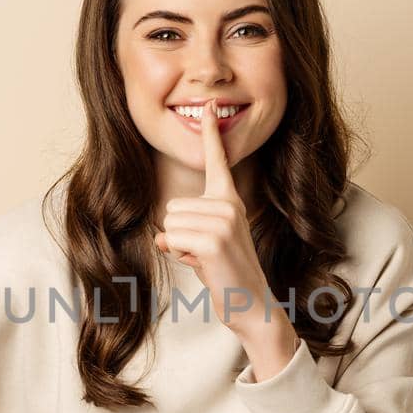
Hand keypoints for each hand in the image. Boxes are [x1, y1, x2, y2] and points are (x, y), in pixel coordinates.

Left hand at [152, 96, 277, 335]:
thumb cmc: (227, 276)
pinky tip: (204, 265)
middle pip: (172, 205)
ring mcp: (224, 221)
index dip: (211, 133)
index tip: (209, 106)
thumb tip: (160, 238)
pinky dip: (181, 255)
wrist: (252, 306)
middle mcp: (229, 205)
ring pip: (170, 222)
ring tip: (206, 260)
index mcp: (230, 201)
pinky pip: (174, 238)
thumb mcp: (203, 248)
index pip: (218, 161)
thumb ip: (183, 234)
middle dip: (179, 233)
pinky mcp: (214, 240)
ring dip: (180, 246)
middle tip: (206, 253)